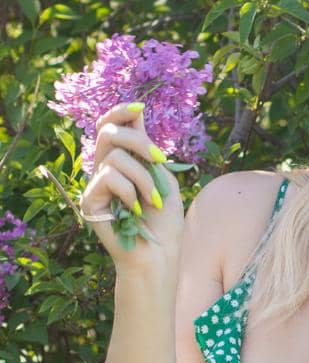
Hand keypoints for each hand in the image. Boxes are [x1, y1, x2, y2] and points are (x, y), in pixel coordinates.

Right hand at [78, 100, 185, 271]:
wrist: (158, 255)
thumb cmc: (164, 223)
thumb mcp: (164, 178)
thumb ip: (149, 150)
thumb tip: (137, 112)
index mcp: (122, 161)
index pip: (111, 126)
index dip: (121, 111)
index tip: (140, 107)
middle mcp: (104, 169)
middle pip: (109, 132)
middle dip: (139, 141)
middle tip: (159, 161)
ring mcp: (95, 185)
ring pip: (115, 157)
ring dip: (143, 177)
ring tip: (154, 200)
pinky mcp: (90, 201)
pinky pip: (109, 178)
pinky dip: (130, 191)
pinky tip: (136, 210)